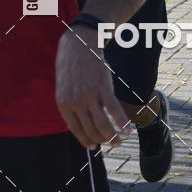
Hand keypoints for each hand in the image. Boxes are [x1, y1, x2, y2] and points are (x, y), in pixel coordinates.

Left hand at [56, 25, 131, 149]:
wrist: (79, 44)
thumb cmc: (72, 65)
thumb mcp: (64, 87)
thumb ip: (70, 105)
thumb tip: (78, 124)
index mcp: (63, 104)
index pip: (76, 130)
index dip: (86, 141)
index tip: (94, 147)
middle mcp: (76, 103)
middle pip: (91, 130)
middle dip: (102, 140)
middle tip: (112, 143)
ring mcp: (90, 96)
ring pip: (103, 125)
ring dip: (112, 137)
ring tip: (120, 141)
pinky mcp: (103, 88)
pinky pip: (114, 110)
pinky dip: (122, 122)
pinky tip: (127, 129)